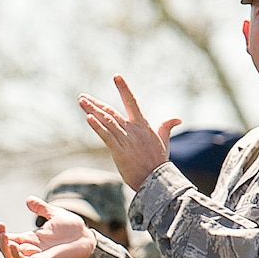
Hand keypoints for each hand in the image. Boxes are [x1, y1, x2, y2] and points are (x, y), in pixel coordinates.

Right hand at [0, 200, 96, 257]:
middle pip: (6, 249)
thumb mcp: (55, 214)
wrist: (88, 240)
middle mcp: (31, 250)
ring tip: (3, 235)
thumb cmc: (73, 230)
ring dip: (4, 247)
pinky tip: (13, 244)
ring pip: (11, 257)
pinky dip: (16, 255)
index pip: (8, 239)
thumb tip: (28, 200)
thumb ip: (42, 209)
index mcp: (31, 239)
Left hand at [78, 75, 179, 190]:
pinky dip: (98, 127)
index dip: (124, 88)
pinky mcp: (120, 151)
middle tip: (82, 96)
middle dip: (96, 103)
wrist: (158, 180)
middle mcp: (133, 129)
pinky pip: (107, 137)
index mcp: (142, 125)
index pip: (132, 101)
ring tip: (81, 101)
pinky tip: (88, 118)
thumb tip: (177, 119)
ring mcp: (126, 140)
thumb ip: (166, 127)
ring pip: (107, 121)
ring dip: (92, 110)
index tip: (116, 76)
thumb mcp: (164, 141)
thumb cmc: (159, 162)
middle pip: (111, 112)